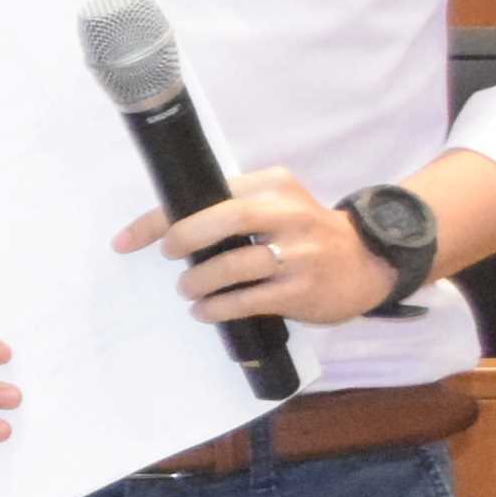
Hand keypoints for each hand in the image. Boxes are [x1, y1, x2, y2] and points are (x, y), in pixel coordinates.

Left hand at [126, 165, 390, 330]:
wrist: (369, 261)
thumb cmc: (306, 234)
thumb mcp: (278, 204)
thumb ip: (234, 207)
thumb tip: (167, 228)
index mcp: (275, 185)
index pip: (208, 193)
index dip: (160, 218)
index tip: (126, 240)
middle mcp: (289, 214)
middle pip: (224, 218)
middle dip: (183, 238)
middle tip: (169, 256)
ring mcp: (298, 253)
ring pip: (233, 265)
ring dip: (199, 282)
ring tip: (188, 291)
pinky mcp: (301, 289)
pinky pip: (248, 301)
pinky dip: (217, 308)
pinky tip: (205, 311)